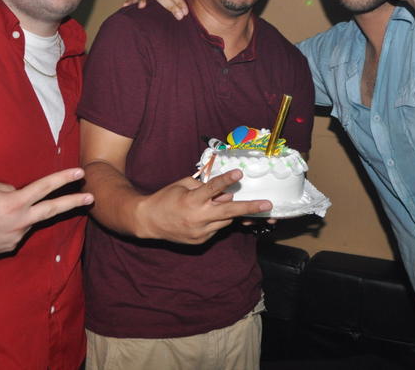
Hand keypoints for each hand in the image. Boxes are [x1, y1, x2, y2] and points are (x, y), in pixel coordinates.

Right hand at [0, 168, 92, 256]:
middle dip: (74, 202)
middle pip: (53, 209)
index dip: (64, 179)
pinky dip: (10, 225)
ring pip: (28, 220)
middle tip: (91, 197)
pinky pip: (16, 231)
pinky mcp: (11, 247)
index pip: (45, 187)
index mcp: (15, 202)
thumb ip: (10, 189)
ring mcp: (17, 236)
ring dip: (21, 214)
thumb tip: (20, 194)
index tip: (80, 173)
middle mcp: (20, 220)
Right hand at [137, 169, 271, 243]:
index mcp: (191, 201)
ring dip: (227, 212)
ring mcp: (200, 232)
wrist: (148, 222)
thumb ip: (203, 187)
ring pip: (224, 221)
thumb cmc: (165, 199)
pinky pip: (216, 229)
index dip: (226, 181)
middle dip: (249, 208)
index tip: (239, 174)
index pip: (212, 189)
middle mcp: (198, 218)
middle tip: (267, 205)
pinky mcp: (200, 241)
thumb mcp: (182, 185)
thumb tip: (223, 191)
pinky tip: (205, 216)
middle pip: (228, 212)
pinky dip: (215, 221)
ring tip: (217, 205)